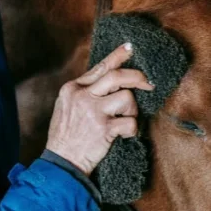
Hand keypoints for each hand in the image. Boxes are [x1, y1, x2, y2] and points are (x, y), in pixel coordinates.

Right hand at [45, 43, 153, 175]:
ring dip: (132, 109)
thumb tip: (108, 81)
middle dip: (137, 78)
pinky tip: (125, 134)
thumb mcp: (66, 107)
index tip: (131, 47)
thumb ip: (84, 92)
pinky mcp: (103, 129)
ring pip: (126, 97)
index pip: (99, 67)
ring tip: (126, 119)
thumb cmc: (65, 136)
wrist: (61, 163)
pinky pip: (130, 122)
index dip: (118, 56)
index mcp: (72, 89)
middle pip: (117, 76)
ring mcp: (93, 112)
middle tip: (148, 84)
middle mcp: (82, 96)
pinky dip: (132, 129)